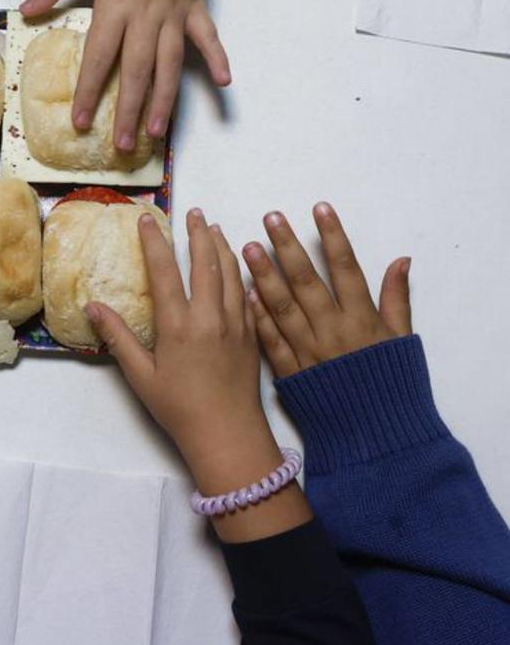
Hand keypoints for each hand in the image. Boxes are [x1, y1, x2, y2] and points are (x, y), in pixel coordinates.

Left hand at [21, 0, 229, 143]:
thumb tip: (26, 11)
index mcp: (115, 4)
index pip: (99, 58)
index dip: (90, 92)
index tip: (82, 122)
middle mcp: (146, 14)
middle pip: (136, 72)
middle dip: (128, 111)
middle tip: (122, 145)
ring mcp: (175, 11)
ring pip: (170, 65)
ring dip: (164, 101)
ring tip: (157, 133)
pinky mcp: (196, 3)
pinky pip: (207, 36)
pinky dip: (217, 58)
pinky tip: (225, 83)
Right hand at [86, 208, 309, 541]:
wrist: (229, 436)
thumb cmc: (179, 409)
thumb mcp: (141, 376)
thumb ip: (118, 338)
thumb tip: (92, 306)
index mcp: (179, 325)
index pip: (165, 271)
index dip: (155, 242)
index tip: (148, 218)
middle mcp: (210, 317)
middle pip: (206, 263)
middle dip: (198, 233)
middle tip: (194, 212)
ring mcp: (236, 324)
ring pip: (232, 274)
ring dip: (223, 247)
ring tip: (215, 229)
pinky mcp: (253, 336)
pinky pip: (249, 295)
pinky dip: (243, 274)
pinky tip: (241, 267)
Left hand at [243, 203, 412, 377]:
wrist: (377, 436)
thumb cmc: (391, 384)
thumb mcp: (402, 340)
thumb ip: (397, 299)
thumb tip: (400, 260)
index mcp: (362, 320)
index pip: (346, 269)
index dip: (333, 237)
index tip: (318, 208)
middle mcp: (332, 331)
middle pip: (307, 282)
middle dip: (288, 247)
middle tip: (270, 218)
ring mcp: (308, 351)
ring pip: (282, 307)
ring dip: (263, 275)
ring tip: (246, 246)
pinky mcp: (291, 372)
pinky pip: (271, 340)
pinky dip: (258, 317)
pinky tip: (244, 292)